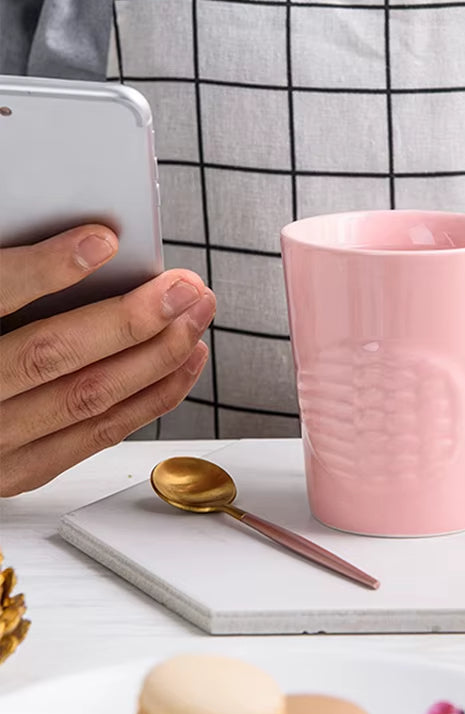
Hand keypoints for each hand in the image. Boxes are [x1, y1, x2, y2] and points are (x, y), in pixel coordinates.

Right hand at [0, 225, 215, 495]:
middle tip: (184, 287)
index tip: (103, 241)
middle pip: (51, 355)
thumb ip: (8, 285)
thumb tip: (89, 245)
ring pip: (88, 398)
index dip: (45, 270)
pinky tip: (184, 363)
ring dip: (157, 355)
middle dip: (131, 318)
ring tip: (196, 316)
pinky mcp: (17, 473)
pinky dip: (152, 397)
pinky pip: (99, 435)